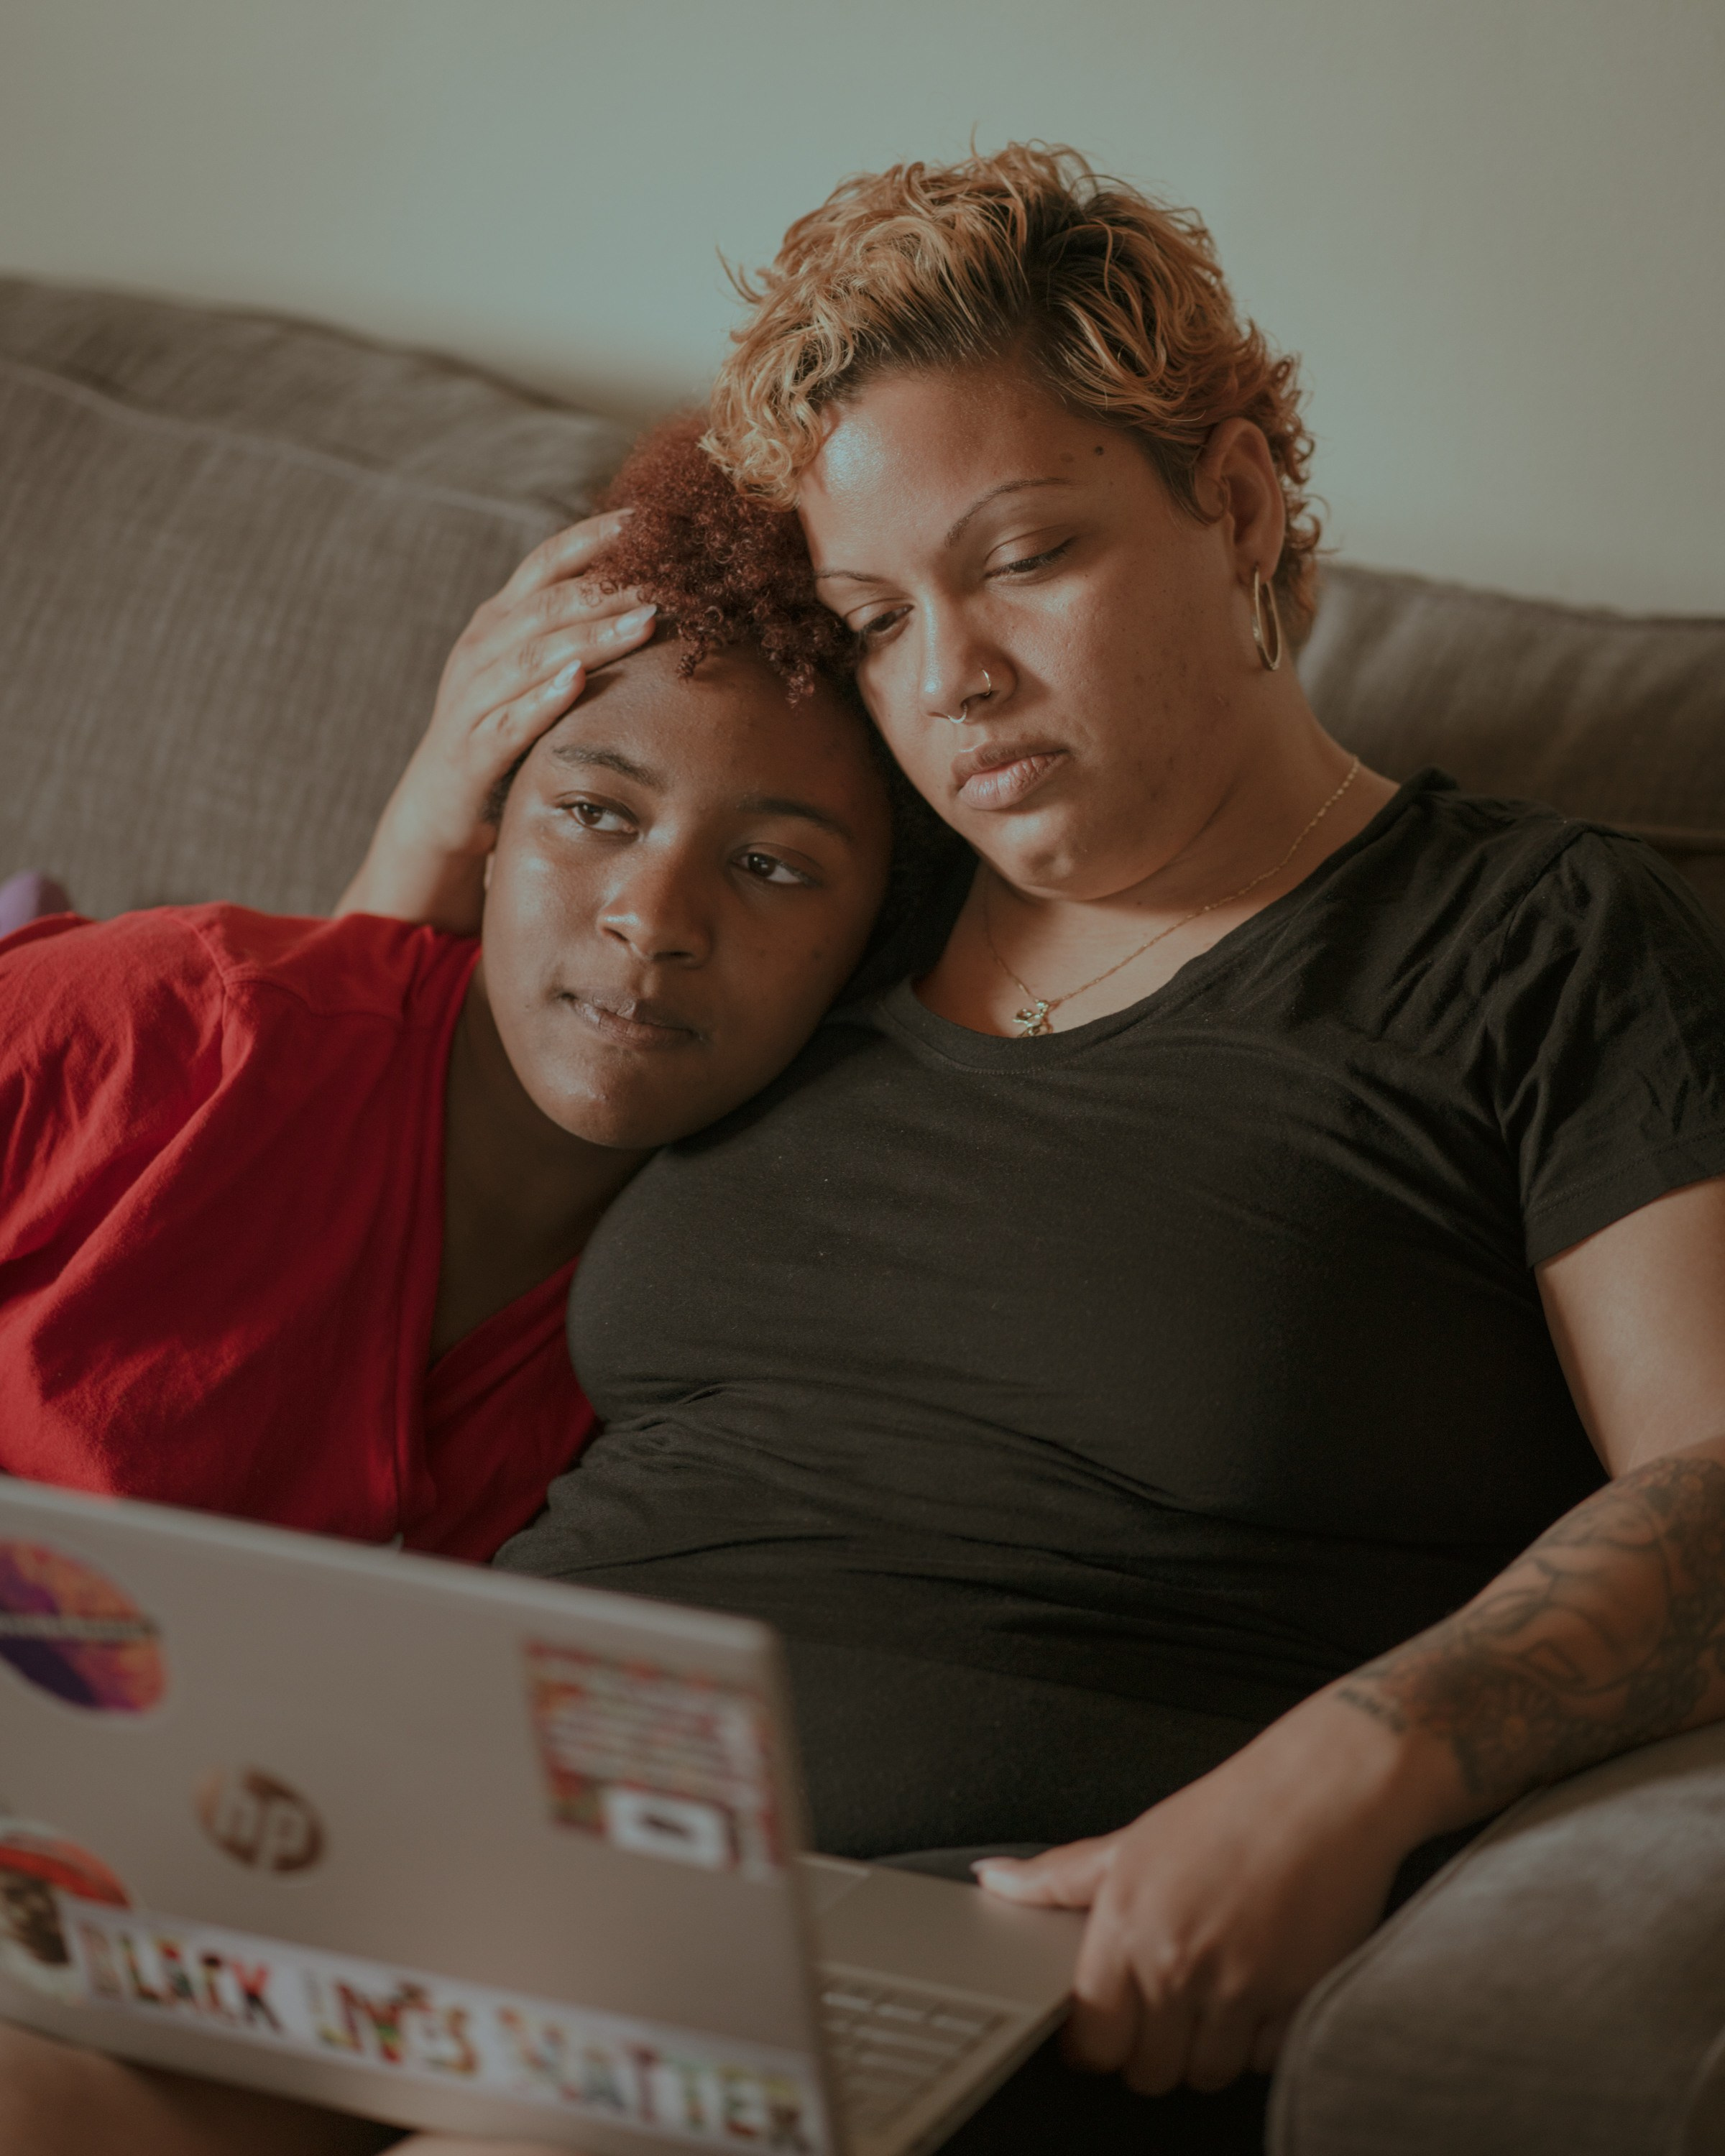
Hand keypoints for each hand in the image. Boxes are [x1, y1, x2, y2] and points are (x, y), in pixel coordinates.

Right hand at [338, 511, 657, 932]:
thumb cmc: (504, 734)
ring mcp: (472, 698)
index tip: (648, 517)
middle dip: (610, 586)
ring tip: (646, 620)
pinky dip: (542, 699)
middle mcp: (482, 649)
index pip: (547, 562)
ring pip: (534, 655)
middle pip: (550, 603)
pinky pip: (510, 719)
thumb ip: (575, 634)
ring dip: (592, 636)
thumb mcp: (536, 674)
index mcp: (500, 622)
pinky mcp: (472, 750)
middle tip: (670, 572)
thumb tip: (651, 598)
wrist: (441, 810)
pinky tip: (576, 682)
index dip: (594, 537)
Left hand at [974, 1691, 1442, 2094]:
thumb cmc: (1231, 1810)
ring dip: (1208, 2048)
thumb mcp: (1132, 1840)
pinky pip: (1263, 2060)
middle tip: (1166, 2007)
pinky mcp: (1296, 2002)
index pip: (1092, 2041)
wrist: (1325, 1790)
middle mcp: (1176, 1961)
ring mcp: (1238, 1987)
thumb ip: (1059, 1877)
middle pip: (1147, 2071)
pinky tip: (1261, 1990)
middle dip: (1153, 2050)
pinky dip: (1261, 2040)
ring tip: (1215, 1993)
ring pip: (1205, 2074)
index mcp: (1127, 1923)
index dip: (1096, 2041)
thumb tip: (995, 1879)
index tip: (1107, 2026)